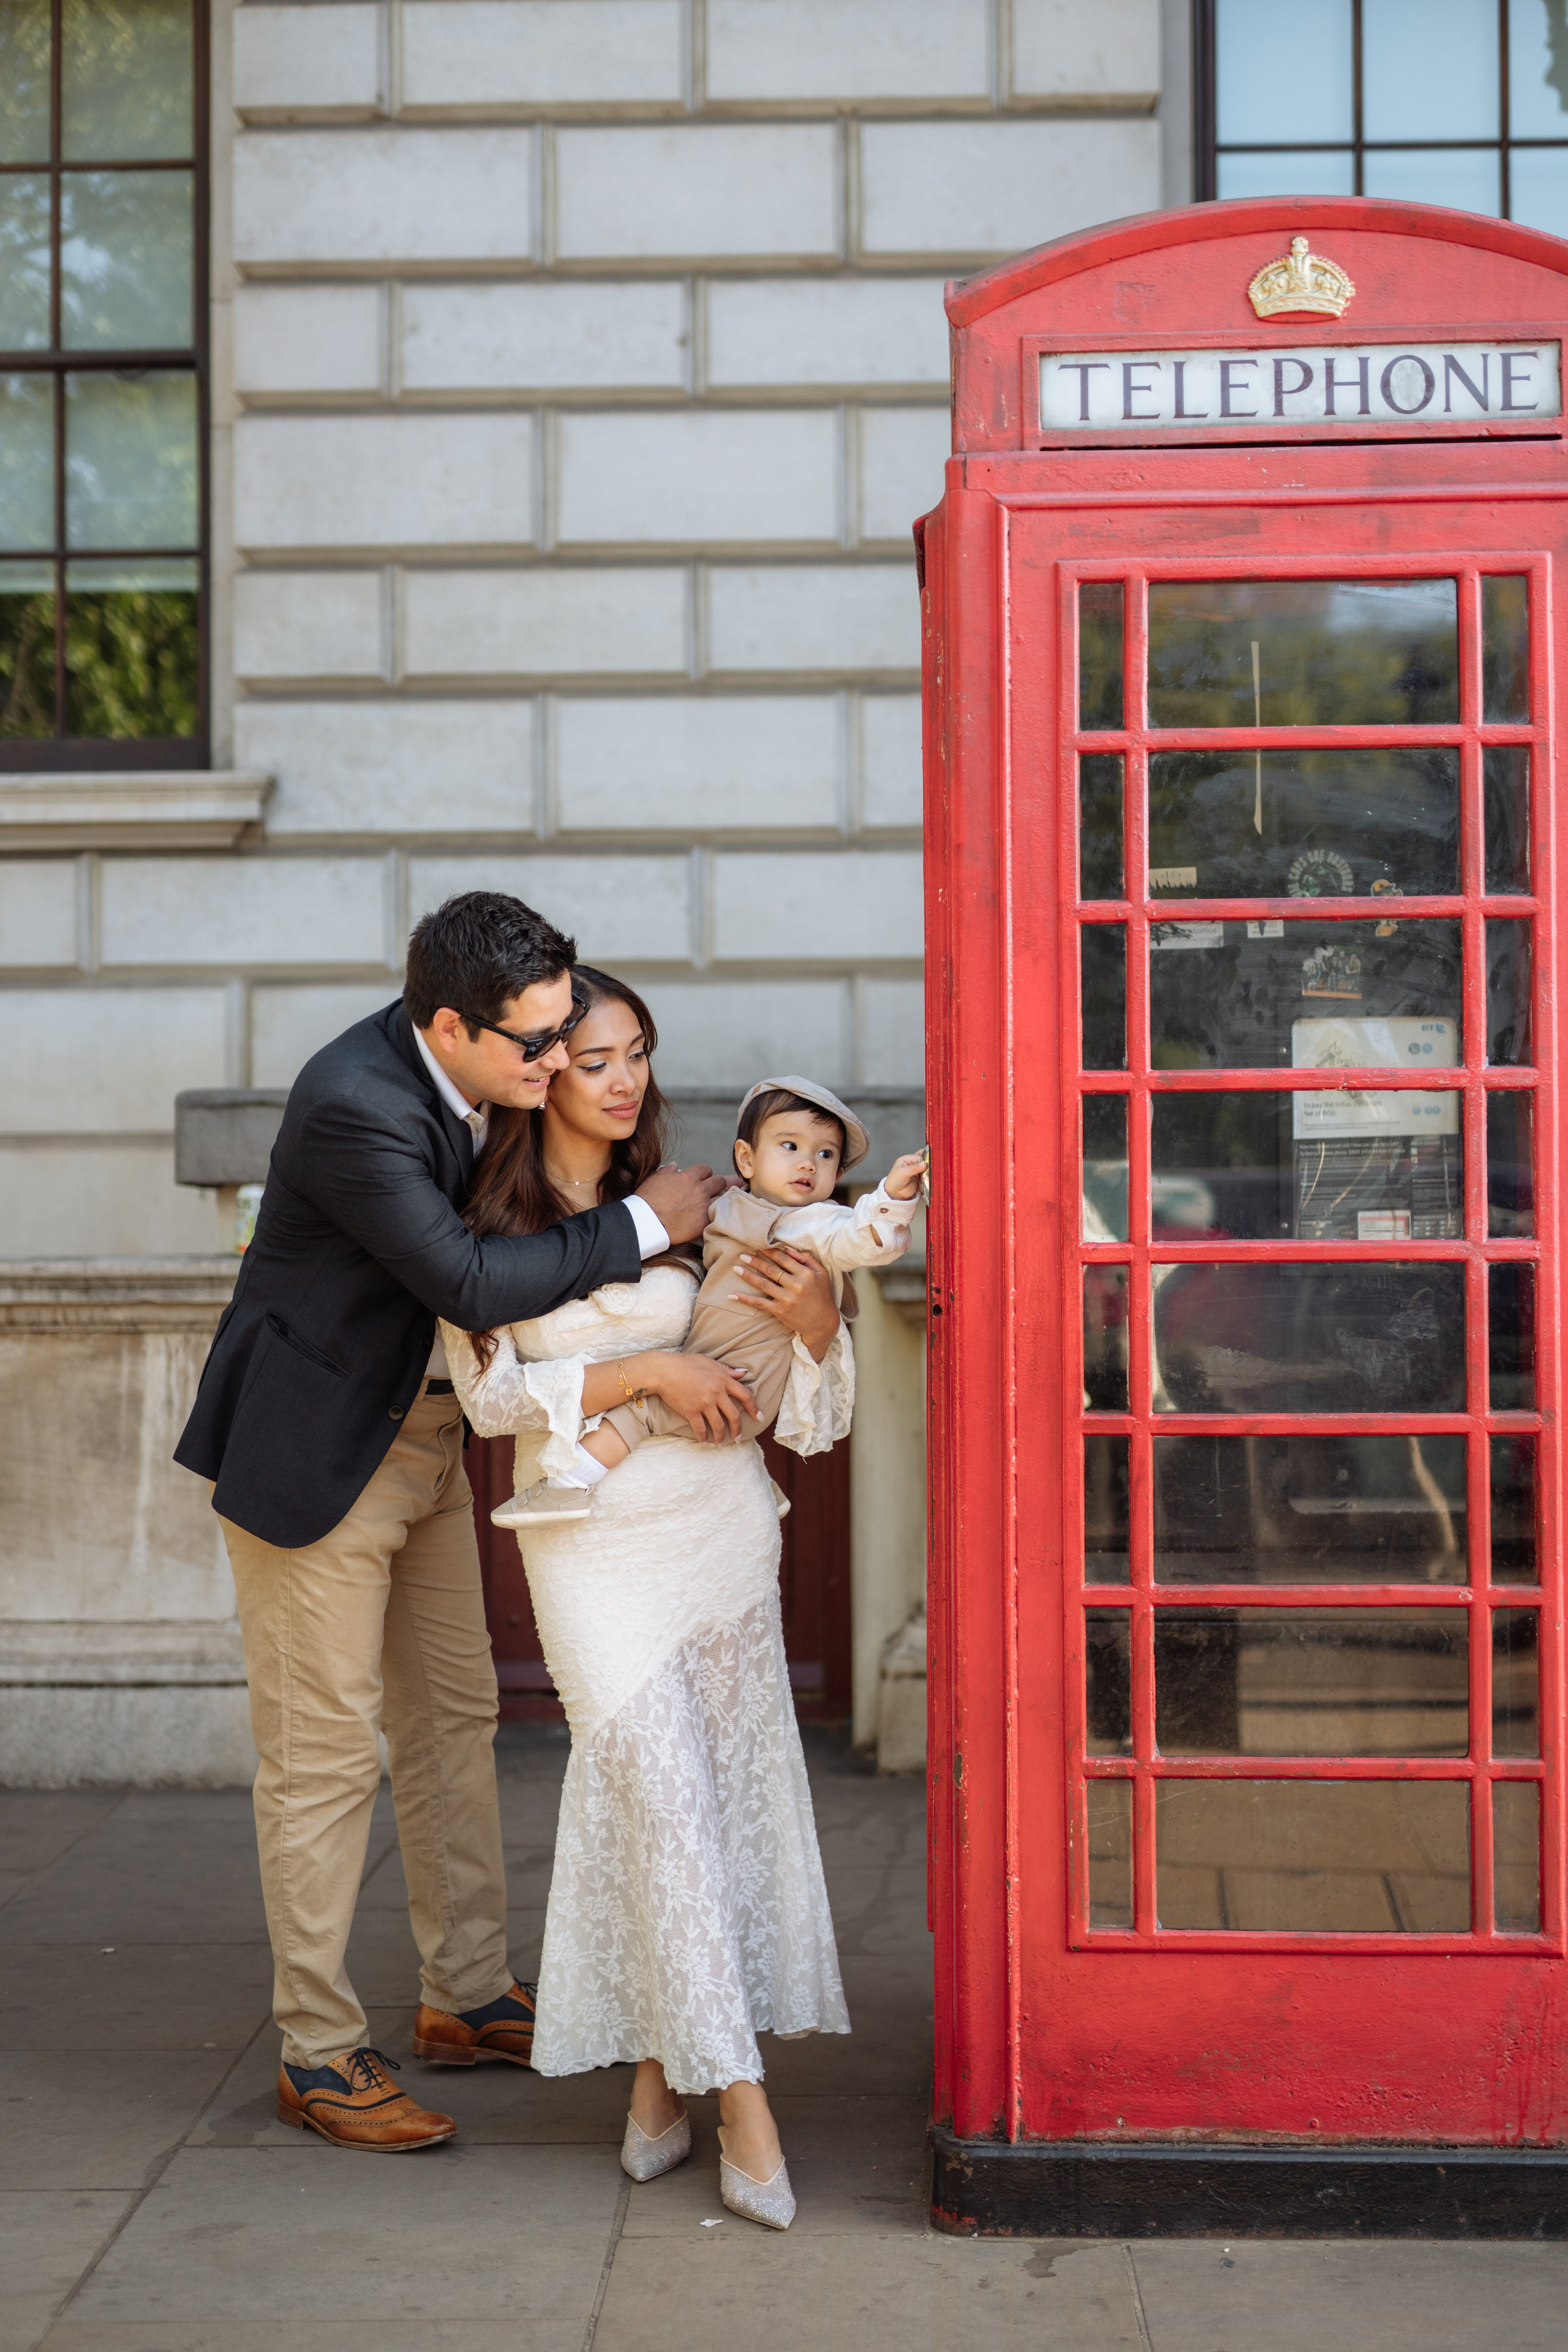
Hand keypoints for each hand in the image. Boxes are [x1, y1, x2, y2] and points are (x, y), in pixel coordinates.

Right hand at [636, 1162, 731, 1244]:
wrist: (646, 1222)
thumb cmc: (647, 1199)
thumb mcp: (655, 1179)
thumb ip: (668, 1170)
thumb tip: (675, 1165)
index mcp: (688, 1176)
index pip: (706, 1169)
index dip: (705, 1174)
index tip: (704, 1178)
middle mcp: (699, 1189)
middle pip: (720, 1181)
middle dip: (720, 1184)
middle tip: (719, 1188)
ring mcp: (703, 1206)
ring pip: (723, 1198)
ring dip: (721, 1199)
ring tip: (722, 1202)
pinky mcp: (703, 1222)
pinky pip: (718, 1215)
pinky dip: (718, 1215)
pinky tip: (719, 1216)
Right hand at [645, 1352, 758, 1443]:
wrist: (663, 1370)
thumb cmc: (685, 1363)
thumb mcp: (709, 1361)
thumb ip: (727, 1370)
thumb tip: (743, 1373)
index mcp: (723, 1379)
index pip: (745, 1395)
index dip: (754, 1408)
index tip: (760, 1417)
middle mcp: (717, 1393)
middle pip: (734, 1415)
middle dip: (738, 1430)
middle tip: (738, 1438)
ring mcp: (704, 1403)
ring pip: (718, 1426)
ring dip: (720, 1437)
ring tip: (720, 1444)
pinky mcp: (691, 1411)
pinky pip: (700, 1429)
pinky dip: (703, 1438)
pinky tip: (704, 1442)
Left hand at [732, 1246, 839, 1361]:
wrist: (823, 1323)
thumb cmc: (823, 1296)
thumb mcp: (821, 1273)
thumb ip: (806, 1259)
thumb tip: (788, 1249)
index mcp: (805, 1274)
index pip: (784, 1259)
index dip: (770, 1252)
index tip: (759, 1247)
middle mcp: (796, 1285)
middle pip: (771, 1270)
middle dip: (755, 1261)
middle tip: (742, 1255)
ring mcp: (787, 1299)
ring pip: (763, 1284)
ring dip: (748, 1275)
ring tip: (736, 1268)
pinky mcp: (780, 1311)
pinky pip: (759, 1303)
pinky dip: (745, 1299)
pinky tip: (733, 1295)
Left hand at [884, 1152, 926, 1202]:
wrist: (895, 1194)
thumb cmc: (894, 1181)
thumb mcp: (902, 1172)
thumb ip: (913, 1168)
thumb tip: (924, 1163)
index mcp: (907, 1159)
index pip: (918, 1157)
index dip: (923, 1160)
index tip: (926, 1166)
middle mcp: (912, 1164)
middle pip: (923, 1161)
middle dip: (927, 1165)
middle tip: (929, 1170)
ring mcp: (917, 1171)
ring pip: (926, 1168)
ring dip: (928, 1171)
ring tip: (928, 1175)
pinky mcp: (920, 1178)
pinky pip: (927, 1176)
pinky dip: (929, 1177)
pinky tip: (929, 1178)